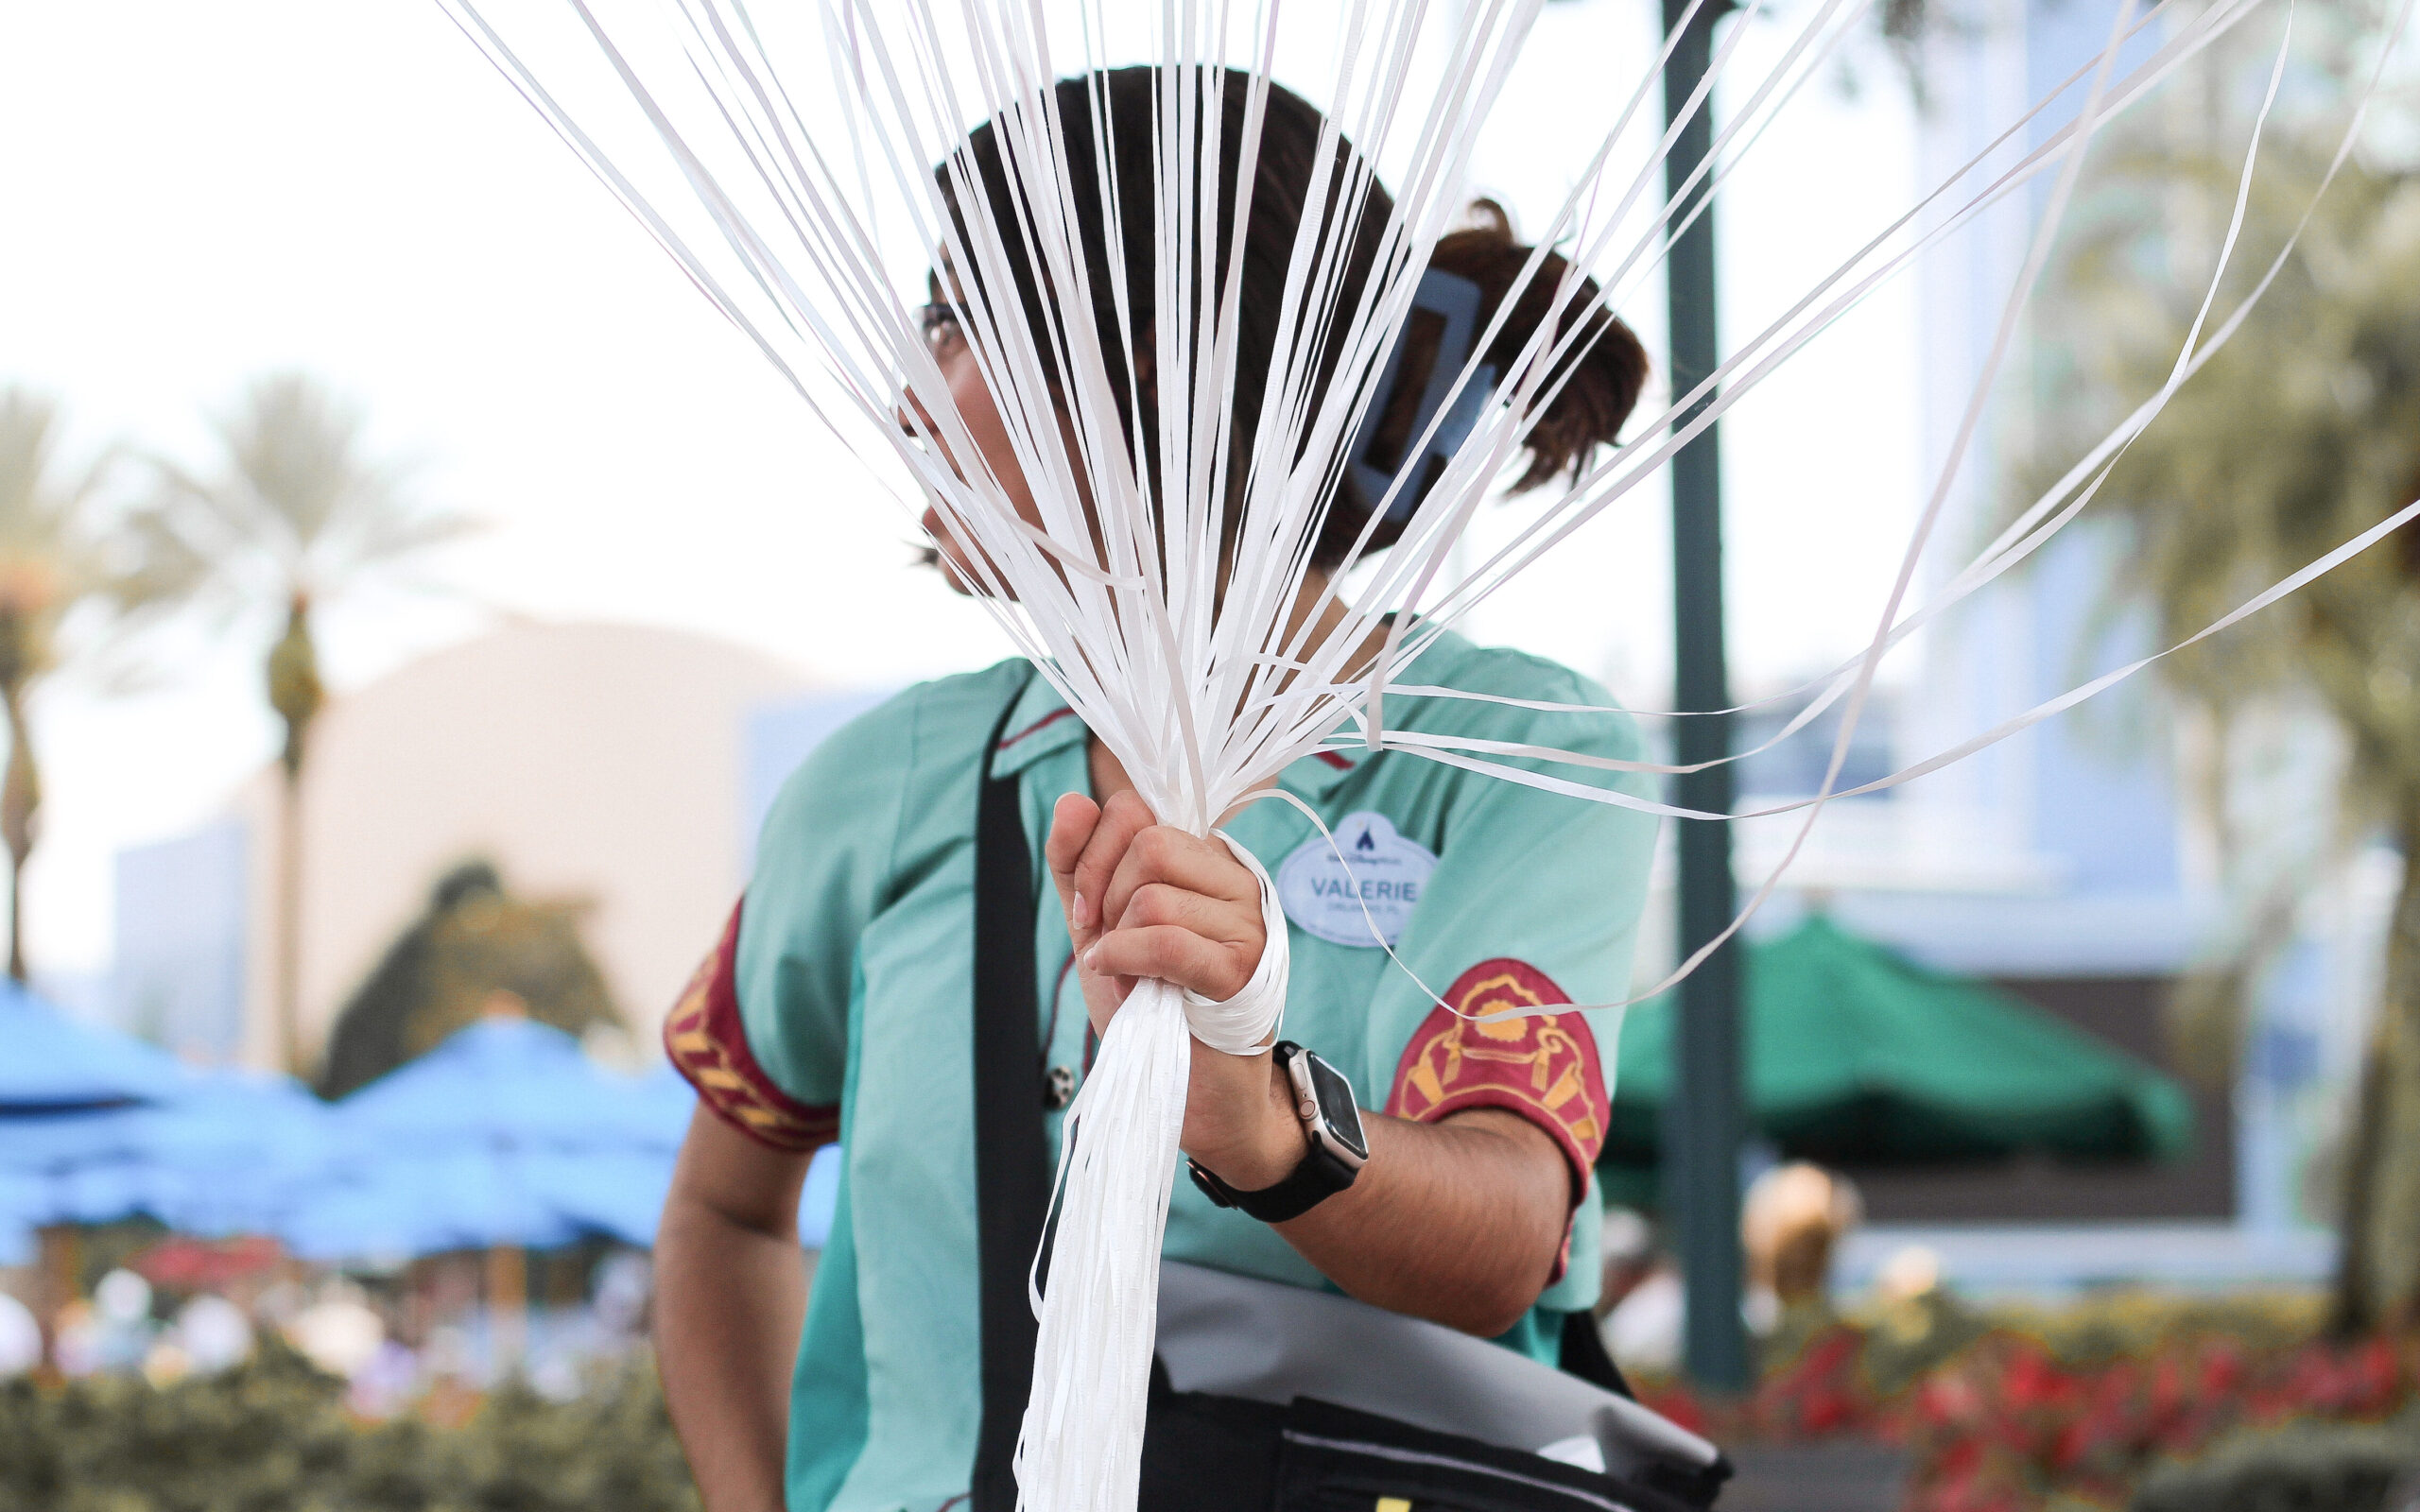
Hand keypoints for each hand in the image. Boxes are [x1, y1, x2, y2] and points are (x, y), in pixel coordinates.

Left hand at [1045, 790, 1302, 1187]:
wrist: (1188, 1091)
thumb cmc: (1149, 1005)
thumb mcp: (1101, 926)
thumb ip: (1079, 865)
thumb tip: (1072, 800)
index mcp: (1206, 858)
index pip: (1139, 810)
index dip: (1093, 854)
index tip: (1086, 912)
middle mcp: (1236, 879)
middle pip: (1148, 844)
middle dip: (1101, 895)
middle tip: (1102, 943)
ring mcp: (1247, 922)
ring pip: (1153, 894)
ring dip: (1115, 942)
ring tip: (1123, 975)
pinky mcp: (1242, 969)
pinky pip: (1165, 940)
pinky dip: (1124, 960)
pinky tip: (1120, 983)